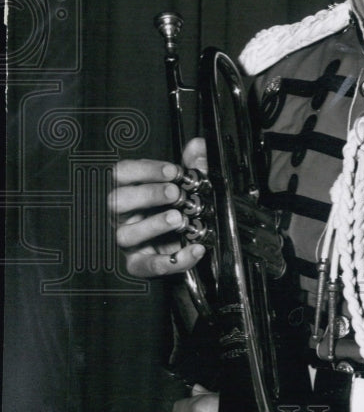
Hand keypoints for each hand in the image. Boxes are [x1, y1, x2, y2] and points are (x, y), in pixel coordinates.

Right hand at [108, 137, 207, 277]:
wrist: (187, 242)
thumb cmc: (179, 209)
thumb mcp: (189, 185)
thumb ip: (194, 165)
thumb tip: (198, 145)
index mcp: (131, 191)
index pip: (122, 174)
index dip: (145, 170)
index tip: (172, 171)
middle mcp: (124, 216)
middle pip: (117, 201)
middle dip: (147, 194)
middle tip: (174, 193)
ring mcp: (129, 241)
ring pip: (126, 234)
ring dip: (153, 225)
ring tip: (178, 219)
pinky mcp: (140, 264)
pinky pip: (148, 266)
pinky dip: (173, 260)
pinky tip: (194, 249)